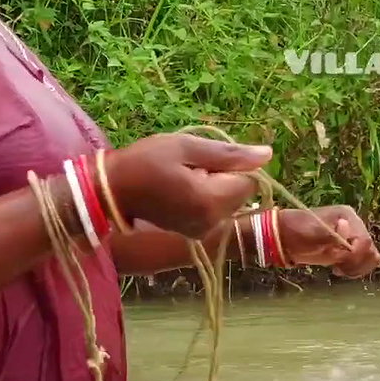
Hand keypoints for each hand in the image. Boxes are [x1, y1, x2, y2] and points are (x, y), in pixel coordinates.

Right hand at [104, 134, 272, 238]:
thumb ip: (228, 154)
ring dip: (213, 187)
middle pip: (241, 193)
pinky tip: (180, 191)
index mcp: (212, 201)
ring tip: (183, 178)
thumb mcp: (186, 147)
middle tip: (189, 168)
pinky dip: (204, 198)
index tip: (202, 160)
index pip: (249, 181)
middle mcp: (212, 222)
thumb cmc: (145, 162)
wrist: (111, 191)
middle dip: (223, 177)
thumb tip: (268, 154)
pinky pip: (214, 211)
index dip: (231, 165)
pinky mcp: (194, 233)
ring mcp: (203, 231)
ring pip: (228, 202)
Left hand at [275, 205, 379, 278]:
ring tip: (339, 269)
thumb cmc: (297, 232)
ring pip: (369, 257)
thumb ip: (330, 234)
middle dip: (356, 262)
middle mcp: (354, 225)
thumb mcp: (312, 233)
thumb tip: (345, 226)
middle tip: (338, 267)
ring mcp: (351, 238)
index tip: (339, 261)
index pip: (364, 241)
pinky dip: (354, 269)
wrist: (284, 238)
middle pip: (370, 250)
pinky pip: (361, 262)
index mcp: (347, 216)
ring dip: (357, 267)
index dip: (355, 255)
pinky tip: (338, 270)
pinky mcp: (346, 250)